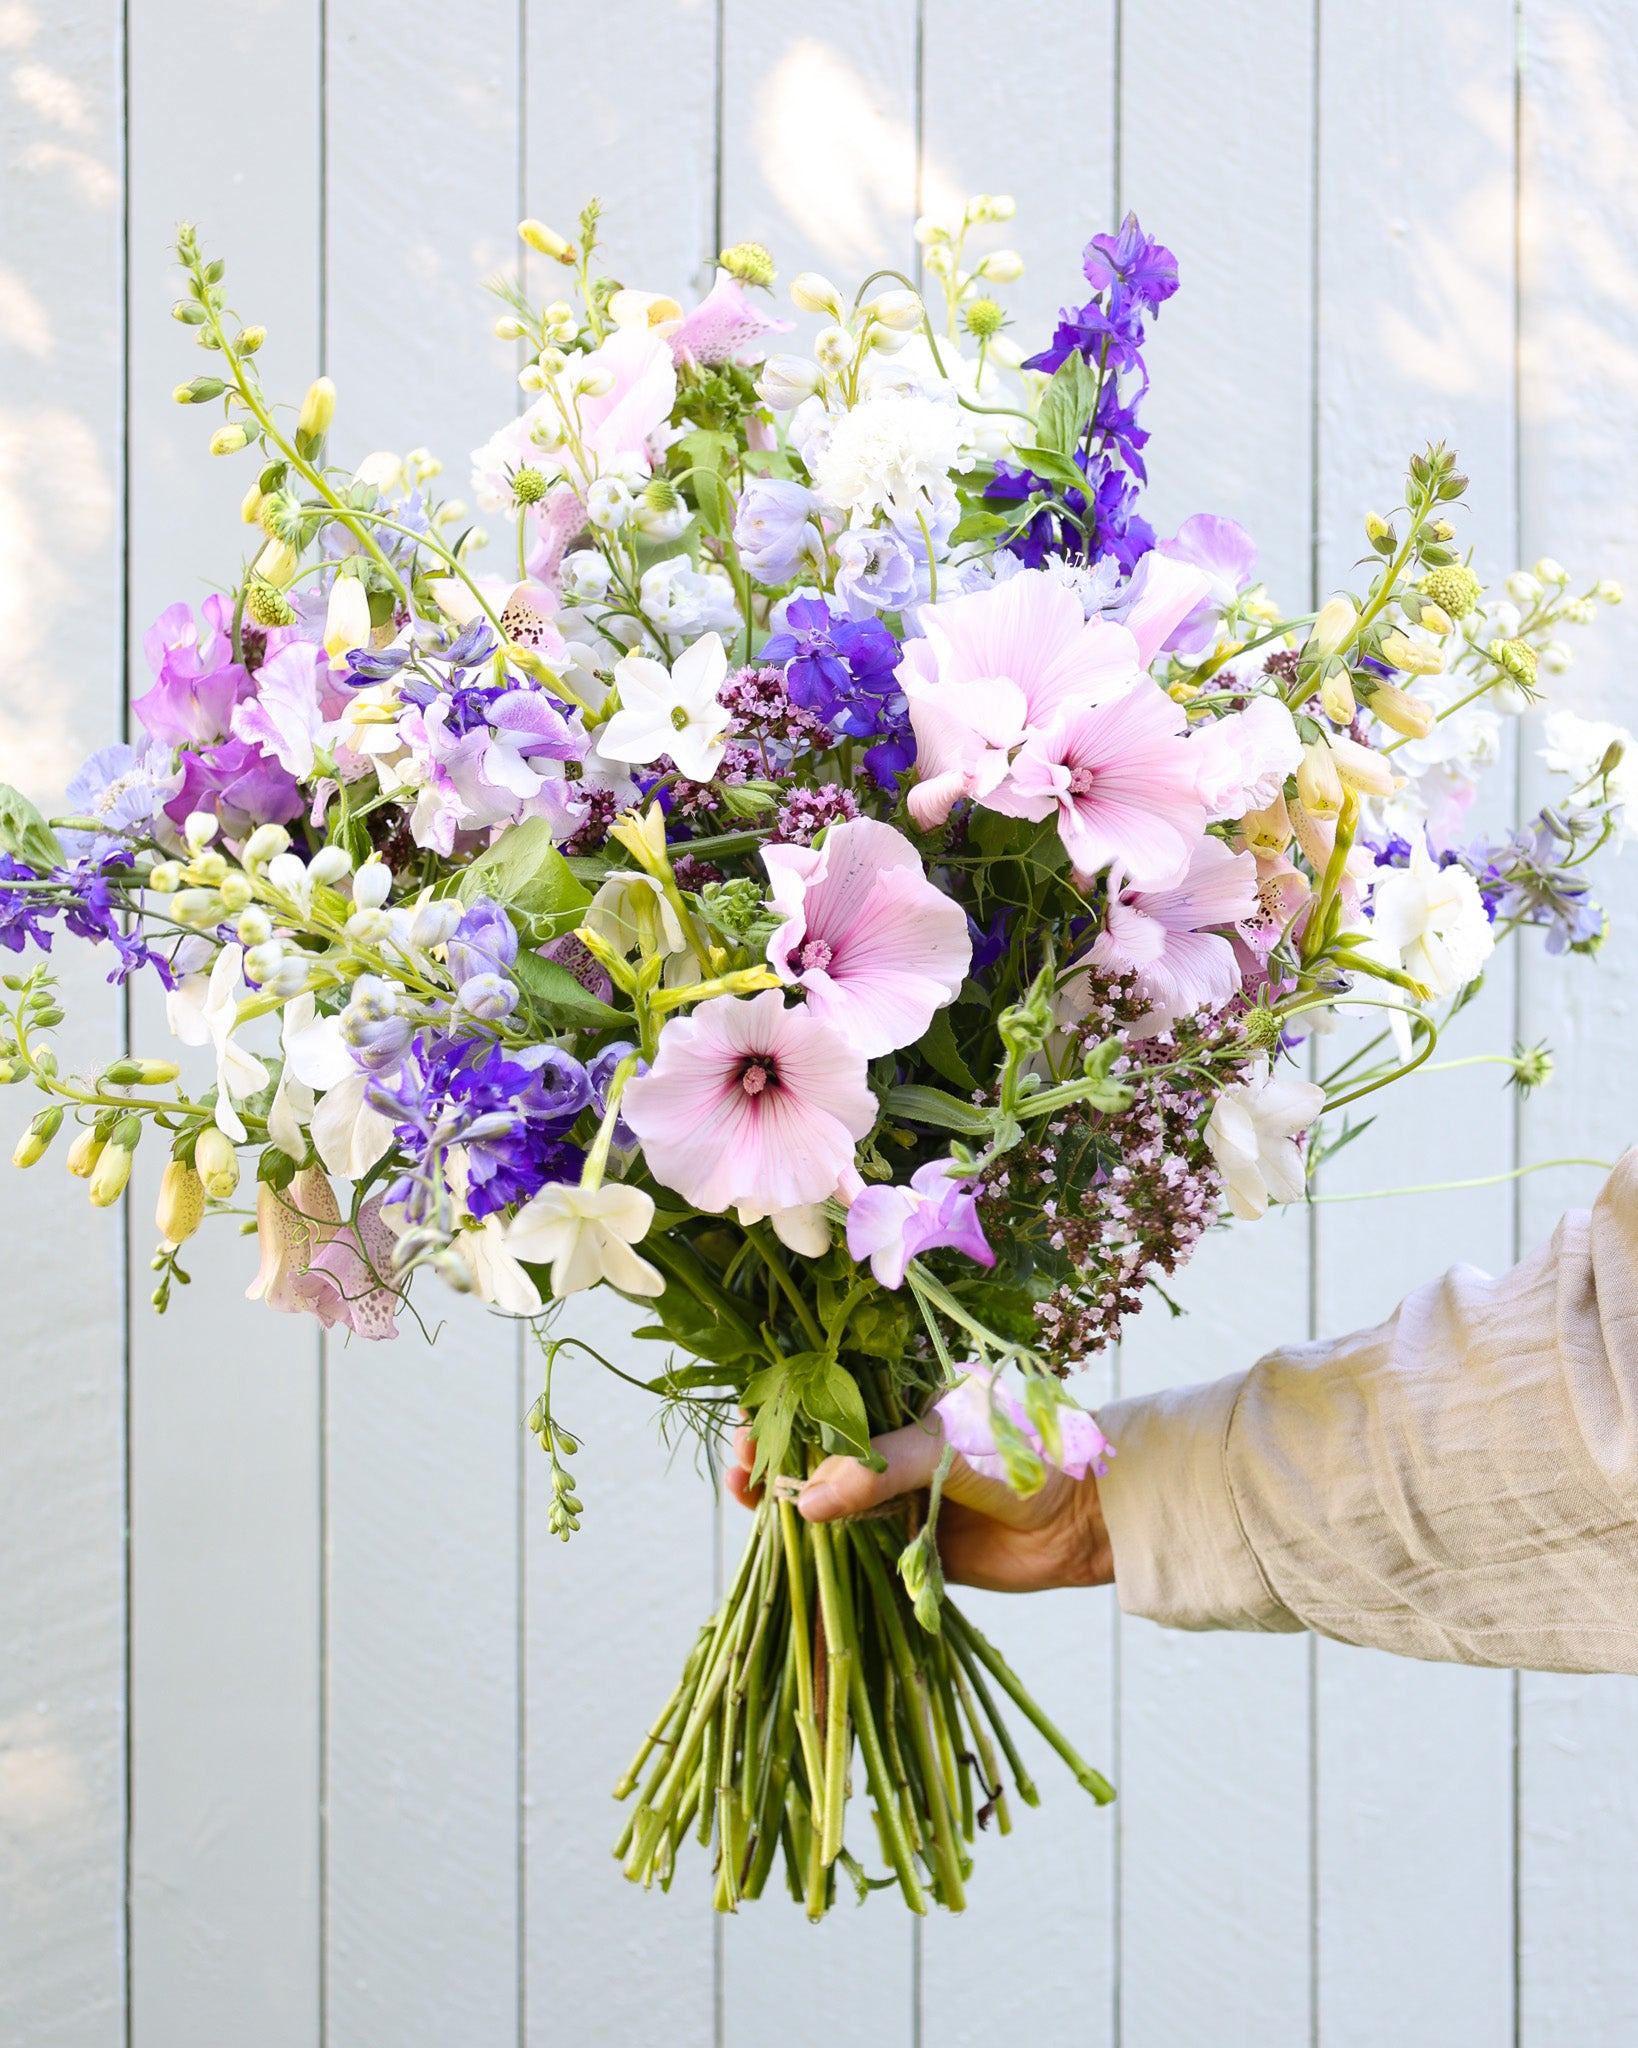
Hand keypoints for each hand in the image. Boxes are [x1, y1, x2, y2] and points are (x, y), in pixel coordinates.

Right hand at [725, 1417, 1113, 1592]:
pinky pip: (850, 1551)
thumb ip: (880, 1470)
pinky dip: (818, 1556)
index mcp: (895, 1397)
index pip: (819, 1393)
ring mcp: (891, 1495)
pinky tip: (787, 1556)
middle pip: (810, 1449)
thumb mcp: (948, 1445)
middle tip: (742, 1476)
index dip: (778, 1408)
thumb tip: (807, 1503)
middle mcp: (886, 1444)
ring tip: (752, 1509)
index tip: (748, 1430)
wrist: (1085, 1518)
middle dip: (770, 1459)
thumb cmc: (1026, 1451)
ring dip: (785, 1509)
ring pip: (822, 1501)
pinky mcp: (903, 1546)